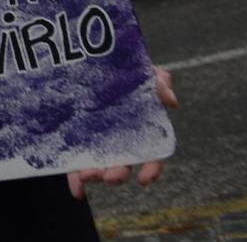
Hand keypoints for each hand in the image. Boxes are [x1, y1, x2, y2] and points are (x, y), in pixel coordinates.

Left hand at [67, 66, 177, 199]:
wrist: (84, 58)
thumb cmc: (120, 68)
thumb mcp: (140, 70)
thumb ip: (158, 80)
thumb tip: (171, 101)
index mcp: (140, 127)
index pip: (152, 154)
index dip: (152, 169)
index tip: (144, 179)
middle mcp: (120, 139)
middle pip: (123, 164)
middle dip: (117, 174)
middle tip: (109, 177)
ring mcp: (97, 140)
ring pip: (99, 165)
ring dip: (94, 175)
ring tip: (86, 175)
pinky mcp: (75, 139)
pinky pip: (75, 162)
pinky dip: (75, 179)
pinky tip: (76, 189)